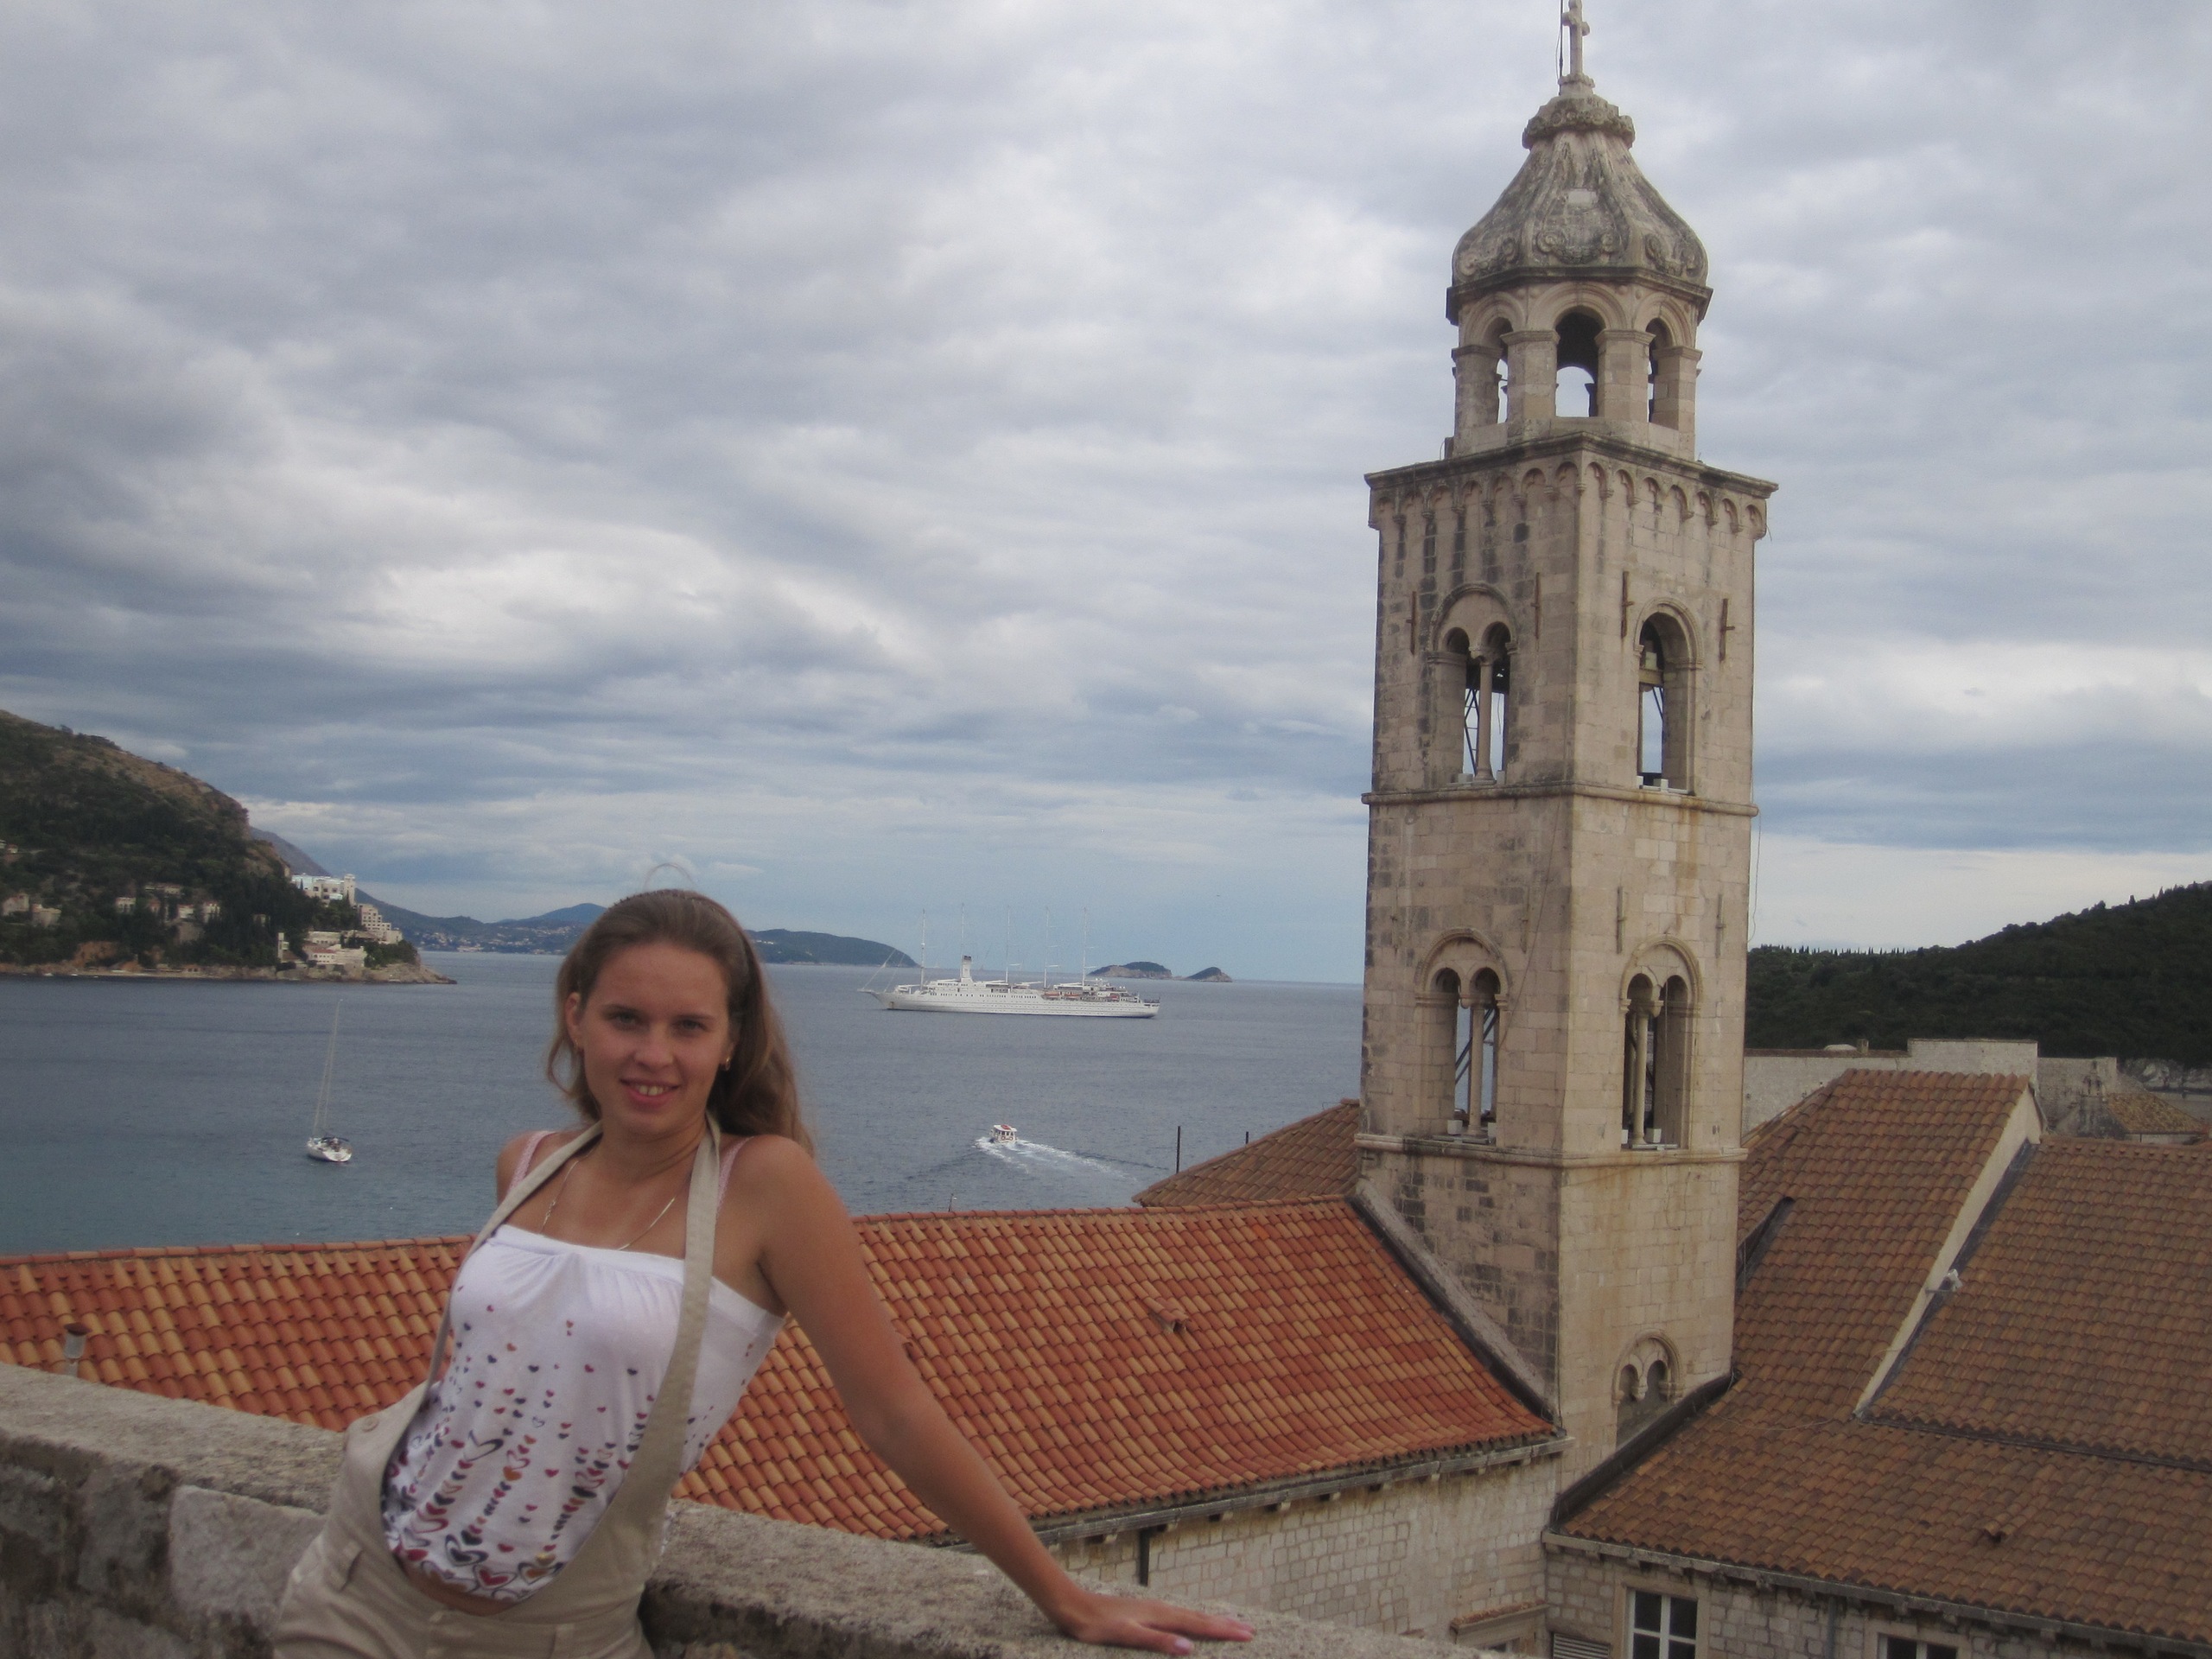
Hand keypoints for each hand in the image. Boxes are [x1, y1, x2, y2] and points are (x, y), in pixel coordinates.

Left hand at [1047, 1584, 1254, 1653]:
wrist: (1072, 1606)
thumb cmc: (1096, 1625)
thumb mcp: (1126, 1636)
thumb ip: (1157, 1641)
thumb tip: (1189, 1648)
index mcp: (1160, 1615)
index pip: (1199, 1625)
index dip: (1224, 1630)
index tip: (1248, 1633)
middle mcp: (1160, 1609)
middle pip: (1199, 1618)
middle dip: (1225, 1624)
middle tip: (1250, 1628)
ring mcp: (1152, 1609)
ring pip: (1190, 1615)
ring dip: (1212, 1620)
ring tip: (1230, 1622)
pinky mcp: (1143, 1612)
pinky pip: (1178, 1616)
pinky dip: (1193, 1620)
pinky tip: (1190, 1623)